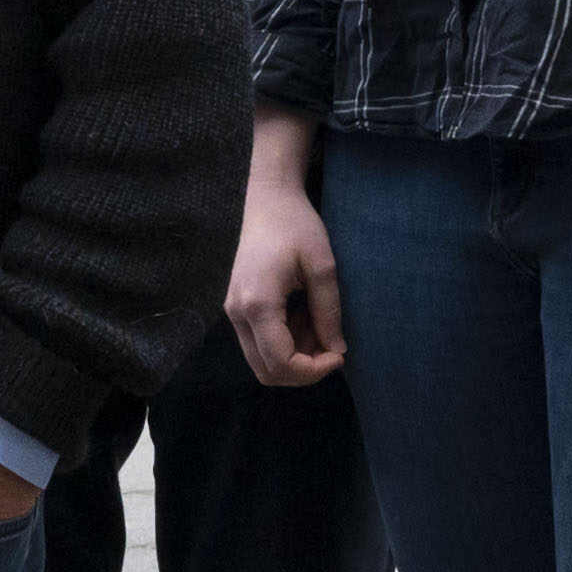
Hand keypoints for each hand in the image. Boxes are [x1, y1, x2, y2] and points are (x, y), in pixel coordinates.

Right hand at [229, 108, 346, 386]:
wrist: (266, 200)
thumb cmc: (296, 226)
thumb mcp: (322, 267)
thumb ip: (328, 312)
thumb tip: (337, 350)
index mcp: (258, 303)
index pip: (281, 362)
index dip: (313, 370)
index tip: (339, 355)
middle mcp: (237, 313)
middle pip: (266, 371)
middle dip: (303, 371)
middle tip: (331, 349)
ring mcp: (232, 311)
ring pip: (261, 361)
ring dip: (294, 358)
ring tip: (319, 328)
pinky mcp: (235, 307)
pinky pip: (258, 343)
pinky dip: (284, 344)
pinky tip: (303, 319)